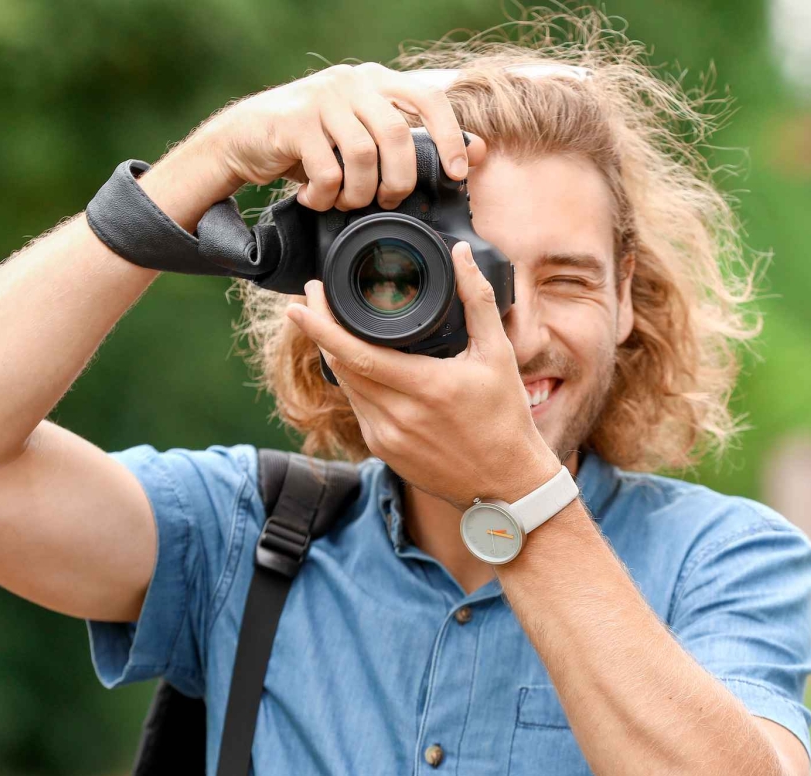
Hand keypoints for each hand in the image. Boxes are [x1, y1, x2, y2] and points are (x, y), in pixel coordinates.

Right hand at [171, 62, 486, 211]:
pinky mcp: (293, 121)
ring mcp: (321, 98)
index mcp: (376, 81)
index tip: (458, 174)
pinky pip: (327, 171)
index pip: (428, 99)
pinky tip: (315, 200)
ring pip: (363, 155)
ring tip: (346, 203)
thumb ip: (410, 142)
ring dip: (359, 193)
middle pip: (398, 135)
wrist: (243, 138)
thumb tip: (478, 151)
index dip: (449, 137)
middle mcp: (352, 81)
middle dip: (399, 180)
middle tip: (387, 202)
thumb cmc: (313, 144)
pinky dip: (326, 196)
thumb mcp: (364, 137)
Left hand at [284, 242, 559, 508]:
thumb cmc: (505, 419)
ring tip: (331, 327)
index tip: (303, 300)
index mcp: (424, 387)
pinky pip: (358, 409)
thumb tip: (460, 255)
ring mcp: (386, 438)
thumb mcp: (498, 354)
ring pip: (346, 388)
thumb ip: (476, 300)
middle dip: (320, 330)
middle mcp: (398, 416)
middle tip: (314, 300)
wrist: (506, 485)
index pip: (354, 352)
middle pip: (340, 366)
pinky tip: (359, 367)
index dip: (320, 325)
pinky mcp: (384, 452)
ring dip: (334, 356)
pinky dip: (354, 384)